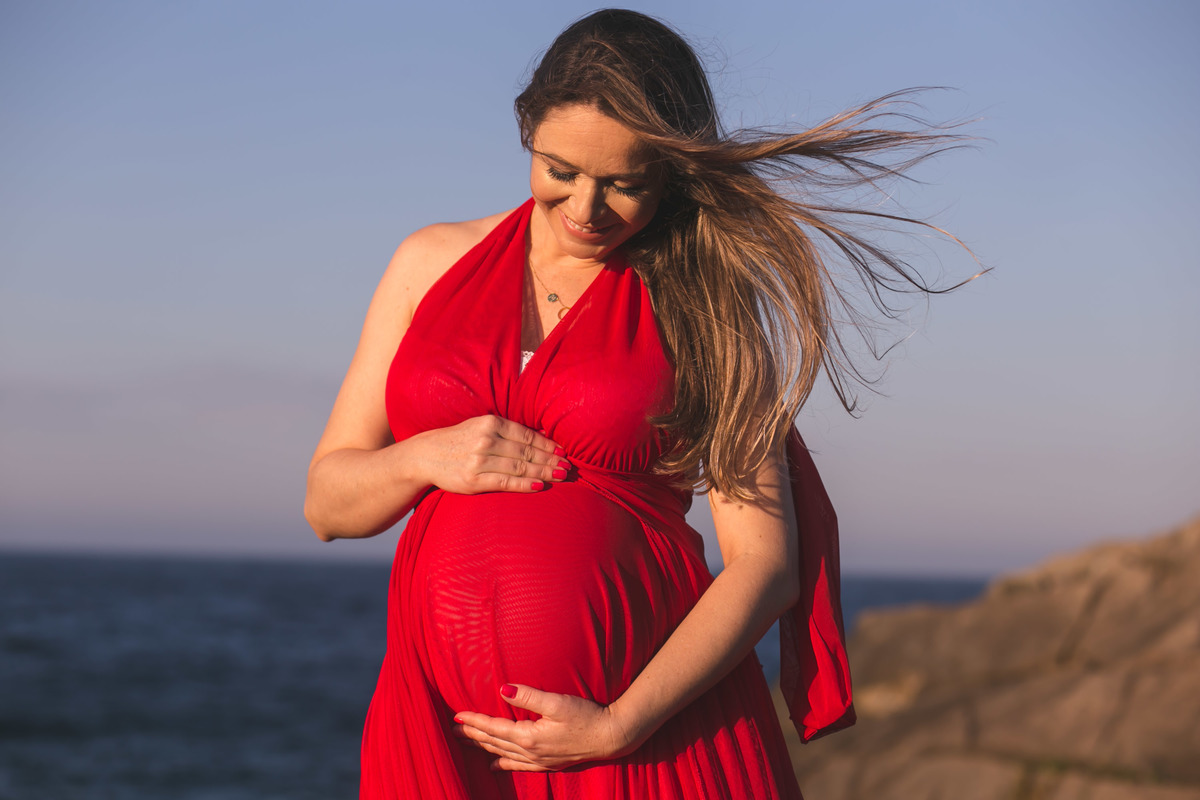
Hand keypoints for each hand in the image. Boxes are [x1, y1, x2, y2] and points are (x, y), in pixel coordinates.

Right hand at [414, 415, 567, 493]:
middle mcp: (486, 439)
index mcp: (491, 423)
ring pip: (520, 467)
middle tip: (570, 468)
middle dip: (551, 460)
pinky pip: (506, 482)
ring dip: (544, 472)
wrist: (424, 455)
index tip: (564, 452)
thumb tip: (541, 438)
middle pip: (527, 451)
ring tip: (561, 476)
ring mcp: (480, 460)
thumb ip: (507, 432)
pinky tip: (540, 486)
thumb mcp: (480, 427)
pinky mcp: (474, 480)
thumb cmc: (459, 441)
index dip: (548, 445)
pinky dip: (524, 484)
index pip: (527, 435)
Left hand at [452, 684, 636, 771]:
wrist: (610, 736)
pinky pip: (518, 766)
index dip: (474, 721)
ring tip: (465, 743)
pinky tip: (494, 766)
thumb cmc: (586, 715)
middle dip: (471, 735)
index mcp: (528, 736)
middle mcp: (529, 752)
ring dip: (482, 748)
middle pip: (493, 743)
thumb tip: (502, 689)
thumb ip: (528, 696)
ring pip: (502, 754)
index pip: (493, 727)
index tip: (457, 715)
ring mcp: (538, 760)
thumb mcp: (557, 701)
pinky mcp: (548, 764)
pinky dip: (503, 764)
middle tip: (451, 730)